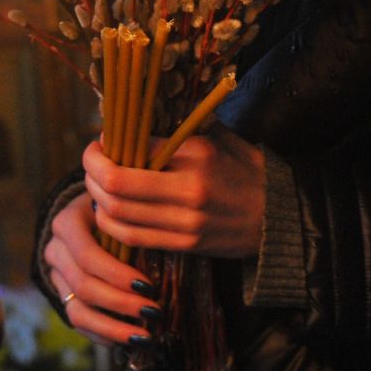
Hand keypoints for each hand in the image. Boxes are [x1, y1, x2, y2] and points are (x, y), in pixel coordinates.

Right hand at [41, 190, 158, 347]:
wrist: (93, 216)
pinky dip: (104, 334)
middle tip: (154, 312)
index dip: (116, 275)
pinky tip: (129, 339)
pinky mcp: (62, 294)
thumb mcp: (123, 209)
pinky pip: (78, 321)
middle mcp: (55, 248)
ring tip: (144, 336)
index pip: (87, 255)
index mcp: (68, 222)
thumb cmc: (118, 211)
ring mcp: (56, 274)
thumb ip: (133, 227)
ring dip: (112, 327)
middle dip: (121, 303)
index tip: (149, 286)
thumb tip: (165, 255)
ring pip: (77, 310)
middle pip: (83, 285)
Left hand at [82, 132, 265, 257]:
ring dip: (96, 201)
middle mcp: (190, 190)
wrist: (279, 215)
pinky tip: (109, 212)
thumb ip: (175, 134)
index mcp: (197, 156)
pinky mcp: (186, 245)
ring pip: (118, 216)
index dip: (106, 147)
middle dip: (92, 174)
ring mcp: (187, 222)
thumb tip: (129, 125)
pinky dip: (112, 225)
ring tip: (96, 188)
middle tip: (91, 164)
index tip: (99, 143)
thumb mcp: (215, 139)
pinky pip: (134, 238)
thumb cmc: (245, 169)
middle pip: (117, 186)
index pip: (135, 149)